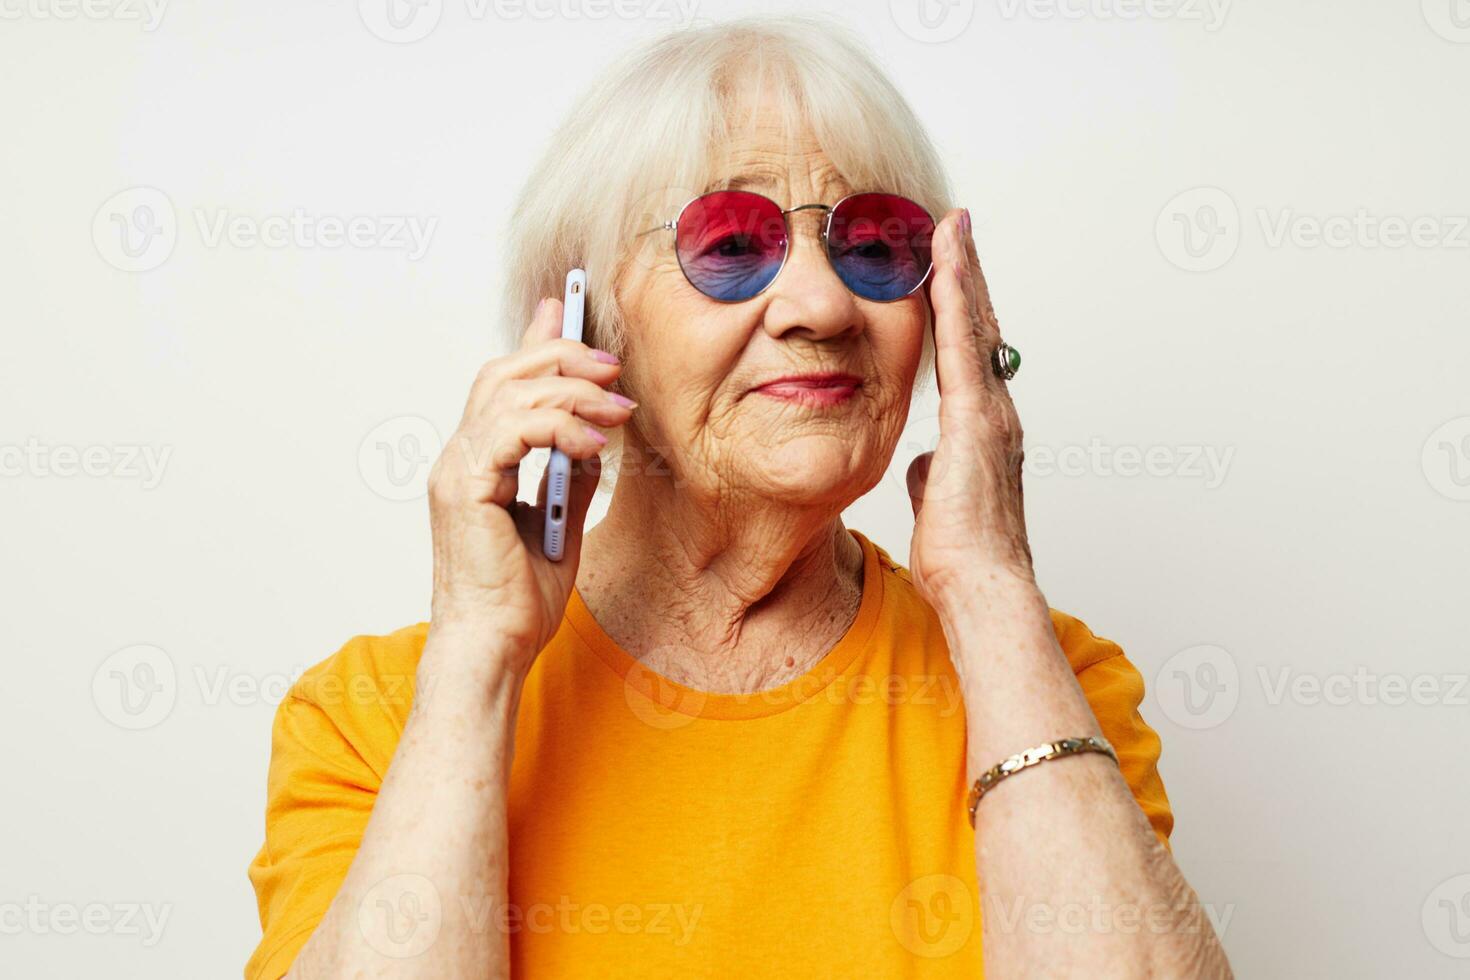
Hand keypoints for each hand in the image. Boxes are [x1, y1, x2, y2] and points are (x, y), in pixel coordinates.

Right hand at [426, 298, 635, 672]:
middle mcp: (459, 458)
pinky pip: (514, 430)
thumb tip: (593, 438)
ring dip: (572, 389)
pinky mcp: (467, 488)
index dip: (533, 342)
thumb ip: (569, 476)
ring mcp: (457, 470)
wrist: (493, 648)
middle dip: (562, 356)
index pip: (503, 384)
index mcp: (477, 464)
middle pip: (504, 374)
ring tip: (617, 407)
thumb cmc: (518, 601)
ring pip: (509, 392)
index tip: (565, 310)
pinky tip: (596, 444)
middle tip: (613, 368)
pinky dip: (560, 426)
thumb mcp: (560, 525)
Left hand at [906, 209, 1034, 611]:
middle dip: (968, 274)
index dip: (961, 310)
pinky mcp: (976, 420)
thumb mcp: (936, 504)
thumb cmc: (962, 558)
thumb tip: (917, 464)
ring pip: (975, 326)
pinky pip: (962, 345)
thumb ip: (929, 475)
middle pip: (979, 327)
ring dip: (963, 272)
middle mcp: (996, 412)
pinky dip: (954, 301)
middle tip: (957, 227)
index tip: (950, 271)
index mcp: (984, 431)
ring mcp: (991, 412)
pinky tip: (942, 265)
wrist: (982, 587)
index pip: (969, 355)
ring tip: (951, 227)